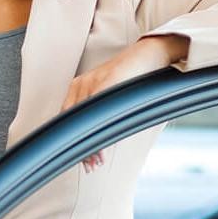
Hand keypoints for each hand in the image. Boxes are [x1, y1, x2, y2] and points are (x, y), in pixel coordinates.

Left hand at [61, 35, 188, 171]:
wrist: (151, 52)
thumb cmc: (133, 76)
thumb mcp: (112, 94)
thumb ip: (101, 112)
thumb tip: (98, 138)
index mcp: (78, 87)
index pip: (66, 119)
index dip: (71, 141)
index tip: (79, 160)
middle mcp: (81, 84)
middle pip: (72, 122)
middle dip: (80, 147)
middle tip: (88, 166)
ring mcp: (92, 82)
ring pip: (84, 119)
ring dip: (90, 144)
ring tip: (96, 161)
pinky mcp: (108, 80)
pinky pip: (98, 108)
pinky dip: (99, 128)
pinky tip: (102, 143)